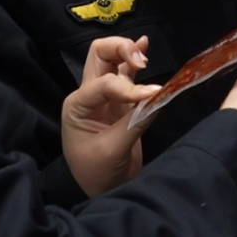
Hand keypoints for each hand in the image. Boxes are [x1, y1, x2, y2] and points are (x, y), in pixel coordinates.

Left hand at [60, 36, 159, 196]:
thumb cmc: (98, 174)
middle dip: (120, 49)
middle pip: (99, 55)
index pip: (104, 84)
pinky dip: (135, 58)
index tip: (152, 96)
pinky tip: (145, 44)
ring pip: (112, 59)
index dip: (128, 87)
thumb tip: (159, 96)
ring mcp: (105, 96)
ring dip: (128, 51)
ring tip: (144, 57)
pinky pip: (126, 73)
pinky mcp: (121, 102)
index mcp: (77, 105)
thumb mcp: (113, 151)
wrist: (101, 192)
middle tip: (141, 62)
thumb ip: (135, 122)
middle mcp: (88, 95)